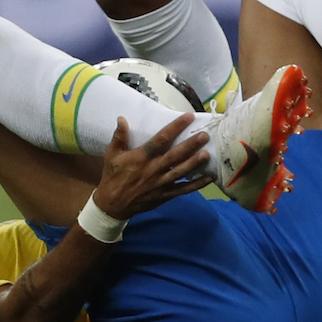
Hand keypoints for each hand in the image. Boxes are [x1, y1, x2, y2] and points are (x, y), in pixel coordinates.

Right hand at [91, 115, 210, 219]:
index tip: (188, 117)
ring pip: (181, 172)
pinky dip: (197, 184)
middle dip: (191, 145)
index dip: (175, 127)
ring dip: (195, 163)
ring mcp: (161, 183)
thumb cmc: (113, 176)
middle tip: (205, 135)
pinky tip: (209, 178)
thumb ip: (119, 136)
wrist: (112, 204)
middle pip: (175, 155)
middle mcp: (154, 169)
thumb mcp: (112, 155)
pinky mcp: (165, 195)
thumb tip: (122, 118)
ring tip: (208, 153)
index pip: (161, 139)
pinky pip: (183, 189)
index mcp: (142, 157)